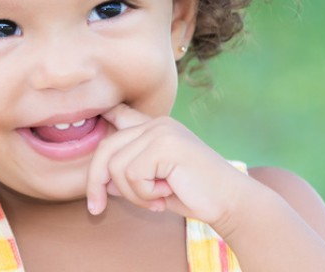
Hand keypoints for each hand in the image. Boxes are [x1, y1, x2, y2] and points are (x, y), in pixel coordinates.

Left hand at [86, 104, 252, 223]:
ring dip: (132, 194)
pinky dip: (144, 194)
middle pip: (106, 148)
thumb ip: (129, 177)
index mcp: (155, 128)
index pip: (120, 116)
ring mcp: (161, 131)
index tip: (95, 116)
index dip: (104, 115)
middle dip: (97, 182)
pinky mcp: (165, 144)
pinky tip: (166, 195)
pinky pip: (132, 174)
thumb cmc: (194, 195)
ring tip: (156, 199)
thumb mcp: (153, 185)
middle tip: (97, 209)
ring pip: (116, 166)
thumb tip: (102, 182)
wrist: (229, 201)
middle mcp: (156, 124)